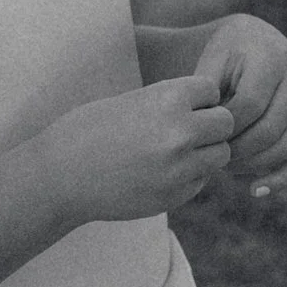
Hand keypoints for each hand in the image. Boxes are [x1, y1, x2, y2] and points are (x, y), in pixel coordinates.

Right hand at [40, 75, 233, 226]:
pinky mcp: (175, 196)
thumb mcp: (132, 101)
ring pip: (221, 155)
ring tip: (176, 151)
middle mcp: (180, 132)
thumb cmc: (89, 131)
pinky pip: (201, 180)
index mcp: (168, 99)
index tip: (180, 105)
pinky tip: (161, 172)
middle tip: (186, 129)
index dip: (199, 97)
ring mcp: (180, 168)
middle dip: (210, 124)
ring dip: (206, 151)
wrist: (60, 177)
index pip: (212, 90)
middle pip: (226, 123)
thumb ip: (172, 103)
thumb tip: (209, 106)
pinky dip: (190, 175)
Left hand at [191, 14, 286, 194]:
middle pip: (270, 130)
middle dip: (237, 150)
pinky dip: (282, 178)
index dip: (224, 129)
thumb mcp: (209, 65)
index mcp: (273, 57)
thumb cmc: (222, 56)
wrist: (251, 42)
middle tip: (211, 156)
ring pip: (286, 147)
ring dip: (253, 165)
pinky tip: (256, 191)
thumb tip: (204, 135)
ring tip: (225, 166)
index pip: (249, 105)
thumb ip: (205, 97)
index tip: (201, 138)